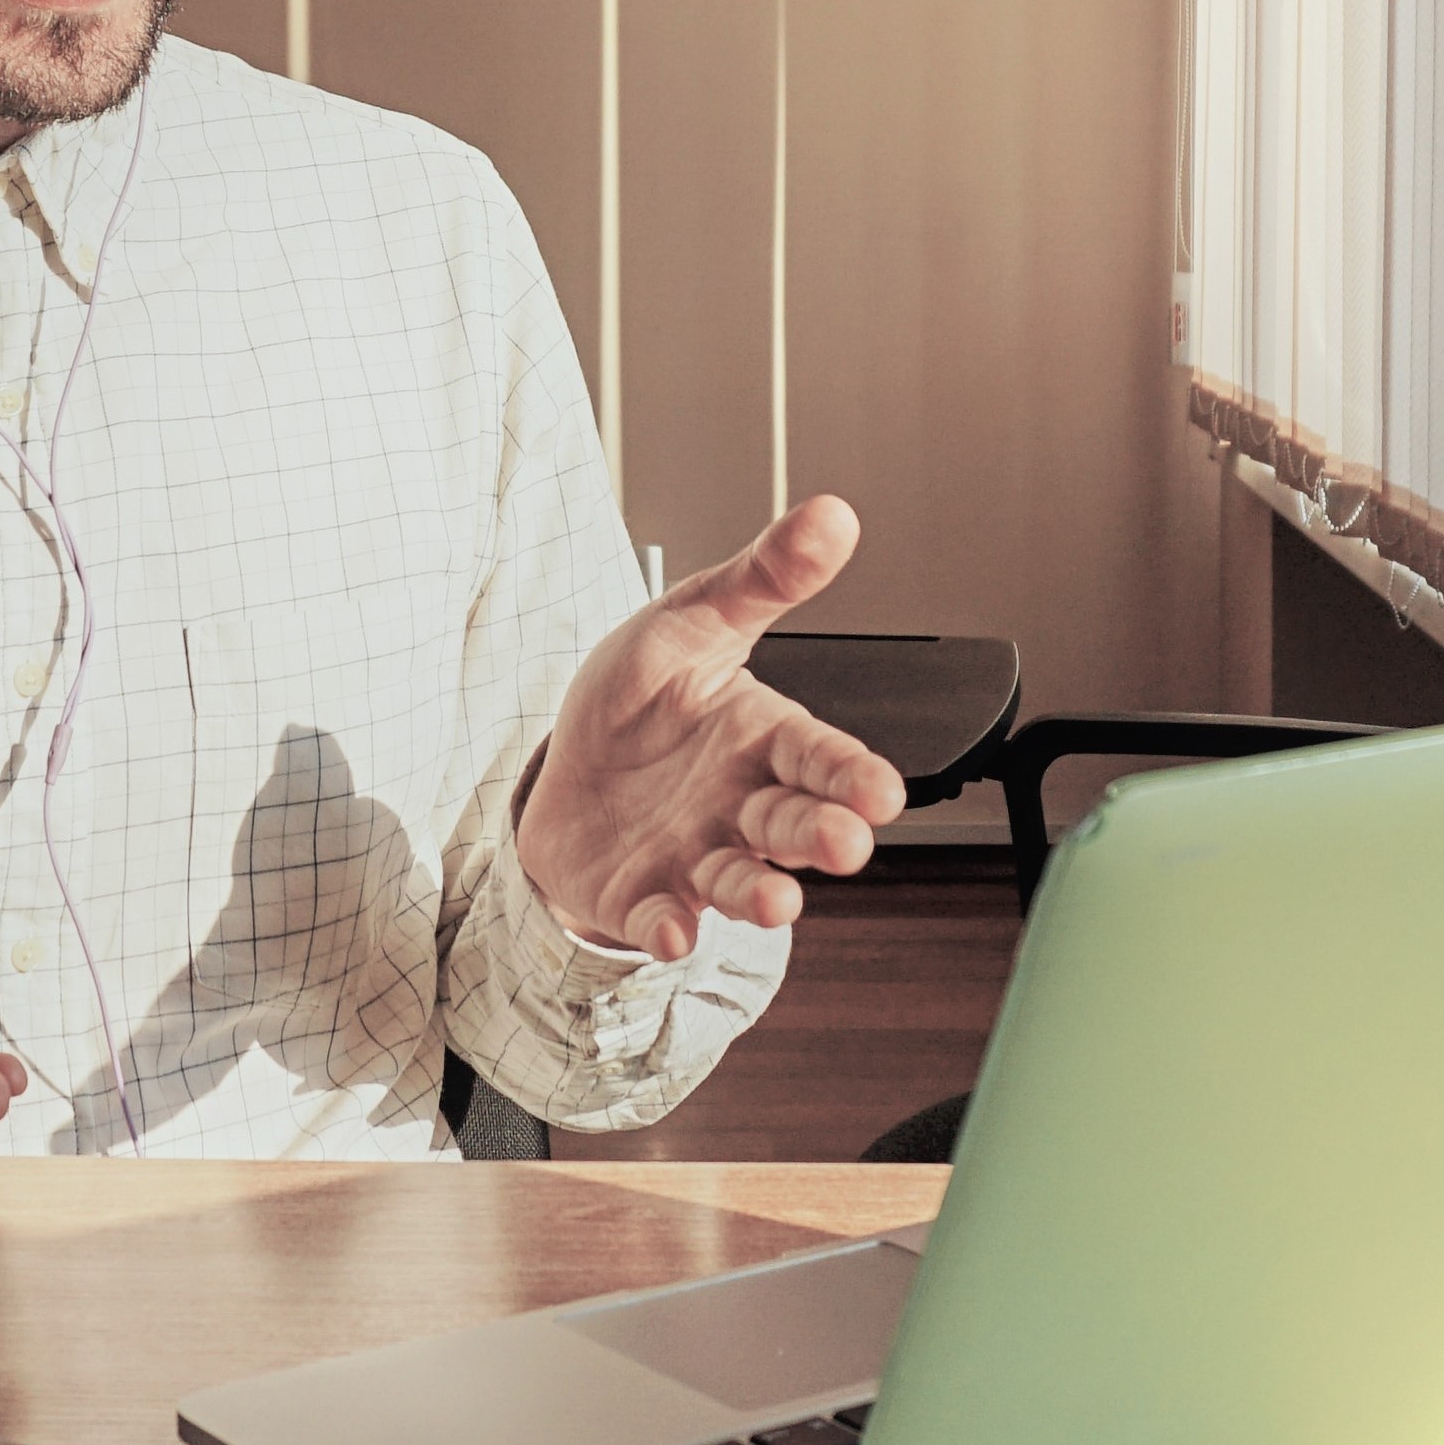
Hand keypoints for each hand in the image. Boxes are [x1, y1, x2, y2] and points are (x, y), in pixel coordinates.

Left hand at [514, 496, 907, 960]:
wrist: (561, 767)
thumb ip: (760, 579)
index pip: (821, 756)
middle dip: (822, 837)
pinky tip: (673, 930)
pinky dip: (668, 929)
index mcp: (765, 739)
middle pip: (795, 826)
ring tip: (774, 903)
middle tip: (846, 844)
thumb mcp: (690, 621)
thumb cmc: (639, 699)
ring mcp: (697, 857)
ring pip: (741, 882)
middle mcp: (744, 806)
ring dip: (760, 897)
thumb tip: (831, 514)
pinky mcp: (643, 897)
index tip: (882, 792)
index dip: (852, 775)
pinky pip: (661, 918)